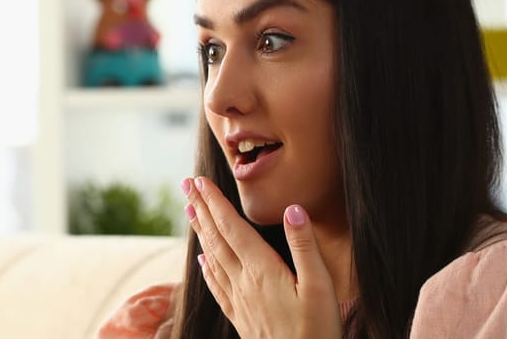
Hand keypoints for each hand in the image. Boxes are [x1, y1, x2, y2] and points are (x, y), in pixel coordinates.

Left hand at [182, 177, 340, 337]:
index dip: (215, 203)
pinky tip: (201, 260)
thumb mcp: (320, 287)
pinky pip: (216, 285)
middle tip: (186, 184)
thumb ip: (305, 247)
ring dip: (200, 231)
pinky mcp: (240, 316)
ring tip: (189, 210)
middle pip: (215, 238)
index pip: (232, 228)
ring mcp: (239, 300)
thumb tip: (293, 209)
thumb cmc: (317, 331)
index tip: (200, 181)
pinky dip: (206, 267)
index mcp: (261, 270)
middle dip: (201, 208)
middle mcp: (243, 282)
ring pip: (211, 258)